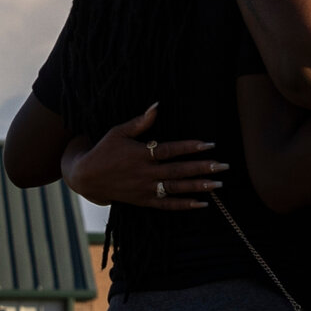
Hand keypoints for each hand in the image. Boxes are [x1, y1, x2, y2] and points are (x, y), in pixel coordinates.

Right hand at [60, 102, 227, 210]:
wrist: (87, 177)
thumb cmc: (104, 150)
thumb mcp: (118, 132)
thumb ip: (140, 121)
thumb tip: (157, 105)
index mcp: (140, 154)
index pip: (170, 150)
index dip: (190, 147)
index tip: (210, 145)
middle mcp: (145, 173)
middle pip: (179, 171)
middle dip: (202, 168)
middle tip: (224, 167)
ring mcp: (145, 189)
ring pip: (176, 189)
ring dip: (198, 187)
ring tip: (218, 185)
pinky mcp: (144, 201)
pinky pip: (167, 205)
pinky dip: (184, 205)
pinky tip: (202, 204)